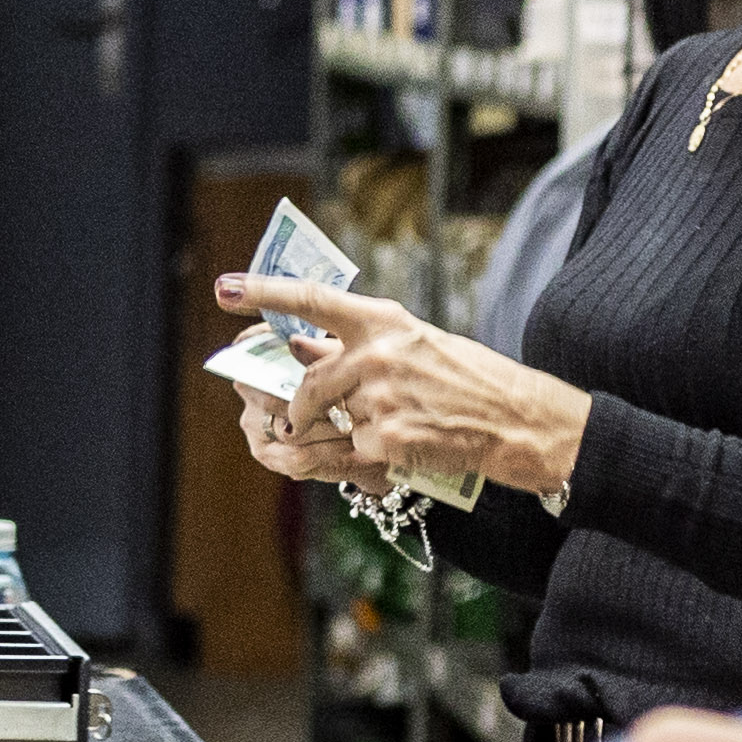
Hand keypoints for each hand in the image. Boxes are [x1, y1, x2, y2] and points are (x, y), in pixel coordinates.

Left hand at [224, 285, 587, 501]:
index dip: (263, 292)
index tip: (225, 287)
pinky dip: (367, 453)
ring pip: (330, 419)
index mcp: (384, 321)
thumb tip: (299, 345)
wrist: (517, 420)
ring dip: (338, 430)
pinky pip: (352, 450)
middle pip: (309, 381)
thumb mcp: (413, 345)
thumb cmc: (466, 378)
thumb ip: (356, 346)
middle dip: (295, 405)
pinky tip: (401, 444)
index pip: (312, 299)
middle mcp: (378, 354)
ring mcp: (381, 398)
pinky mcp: (387, 439)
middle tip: (289, 418)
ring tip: (375, 426)